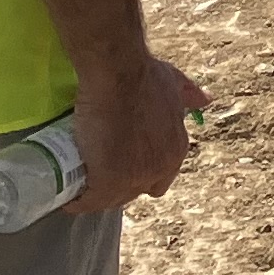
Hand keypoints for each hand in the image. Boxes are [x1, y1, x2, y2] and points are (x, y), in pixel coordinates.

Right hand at [62, 47, 207, 211]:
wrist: (119, 73)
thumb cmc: (143, 75)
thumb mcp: (173, 83)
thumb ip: (188, 93)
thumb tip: (205, 100)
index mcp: (176, 150)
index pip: (159, 178)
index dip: (139, 173)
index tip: (122, 163)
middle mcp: (160, 168)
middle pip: (134, 190)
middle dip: (118, 185)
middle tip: (96, 171)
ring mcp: (134, 177)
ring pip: (112, 199)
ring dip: (96, 195)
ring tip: (78, 184)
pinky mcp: (108, 181)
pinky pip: (90, 201)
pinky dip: (78, 201)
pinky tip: (67, 198)